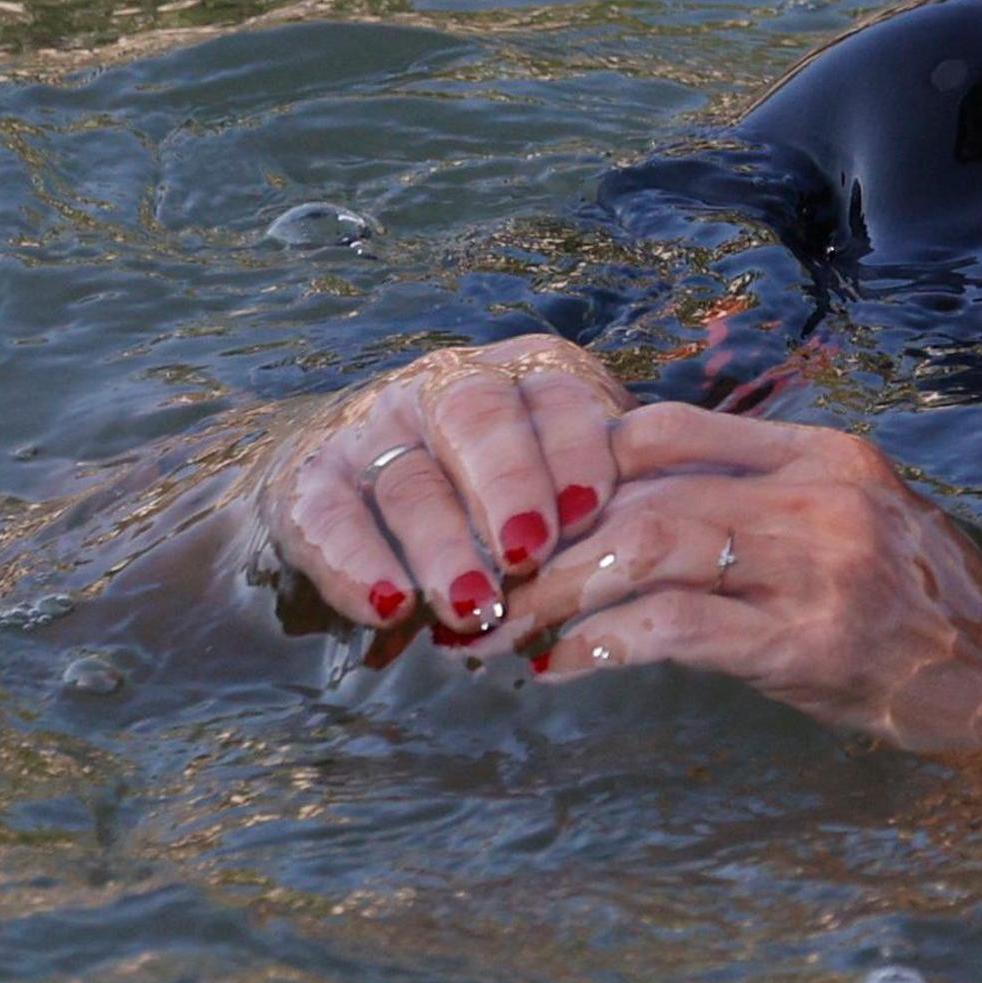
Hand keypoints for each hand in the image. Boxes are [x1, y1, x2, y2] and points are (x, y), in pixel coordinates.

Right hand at [257, 336, 633, 641]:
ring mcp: (373, 431)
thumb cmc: (495, 490)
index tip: (592, 509)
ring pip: (411, 477)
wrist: (350, 485)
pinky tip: (387, 606)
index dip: (577, 450)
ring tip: (473, 606)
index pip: (556, 396)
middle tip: (529, 555)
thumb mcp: (558, 472)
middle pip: (478, 419)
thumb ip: (602, 491)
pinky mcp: (310, 481)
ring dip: (443, 545)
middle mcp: (445, 388)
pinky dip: (356, 561)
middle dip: (508, 486)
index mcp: (521, 376)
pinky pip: (330, 515)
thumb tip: (671, 538)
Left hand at [497, 404, 981, 750]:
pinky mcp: (814, 642)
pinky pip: (680, 629)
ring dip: (554, 590)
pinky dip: (604, 645)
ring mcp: (822, 564)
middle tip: (473, 578)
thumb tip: (633, 519)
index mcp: (825, 456)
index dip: (574, 461)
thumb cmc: (933, 622)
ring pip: (647, 544)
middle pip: (642, 482)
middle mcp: (822, 492)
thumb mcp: (857, 534)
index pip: (668, 425)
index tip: (514, 512)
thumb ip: (764, 513)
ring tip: (495, 630)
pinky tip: (559, 671)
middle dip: (541, 531)